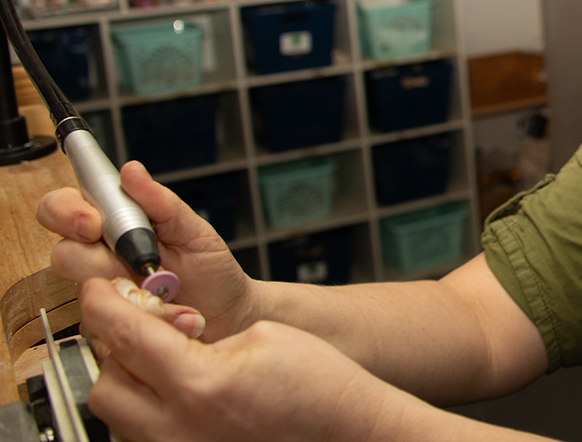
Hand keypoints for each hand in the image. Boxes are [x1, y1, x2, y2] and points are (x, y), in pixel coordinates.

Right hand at [37, 161, 254, 339]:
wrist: (228, 313)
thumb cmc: (211, 268)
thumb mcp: (194, 230)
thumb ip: (162, 202)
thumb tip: (131, 171)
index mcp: (116, 222)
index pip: (65, 207)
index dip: (67, 212)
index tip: (92, 222)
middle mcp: (102, 256)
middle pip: (63, 251)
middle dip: (83, 253)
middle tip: (122, 259)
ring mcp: (104, 291)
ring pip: (80, 288)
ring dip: (121, 286)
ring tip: (161, 285)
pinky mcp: (109, 325)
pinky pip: (100, 325)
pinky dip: (136, 315)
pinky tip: (164, 308)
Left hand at [80, 278, 397, 441]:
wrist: (346, 428)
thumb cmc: (320, 384)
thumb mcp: (261, 335)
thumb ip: (198, 333)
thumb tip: (162, 332)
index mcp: (200, 384)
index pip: (127, 335)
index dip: (105, 303)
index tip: (99, 288)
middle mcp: (180, 428)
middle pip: (107, 382)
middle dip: (114, 348)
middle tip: (138, 322)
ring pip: (118, 415)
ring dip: (129, 380)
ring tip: (163, 359)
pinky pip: (143, 432)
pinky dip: (148, 407)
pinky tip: (177, 389)